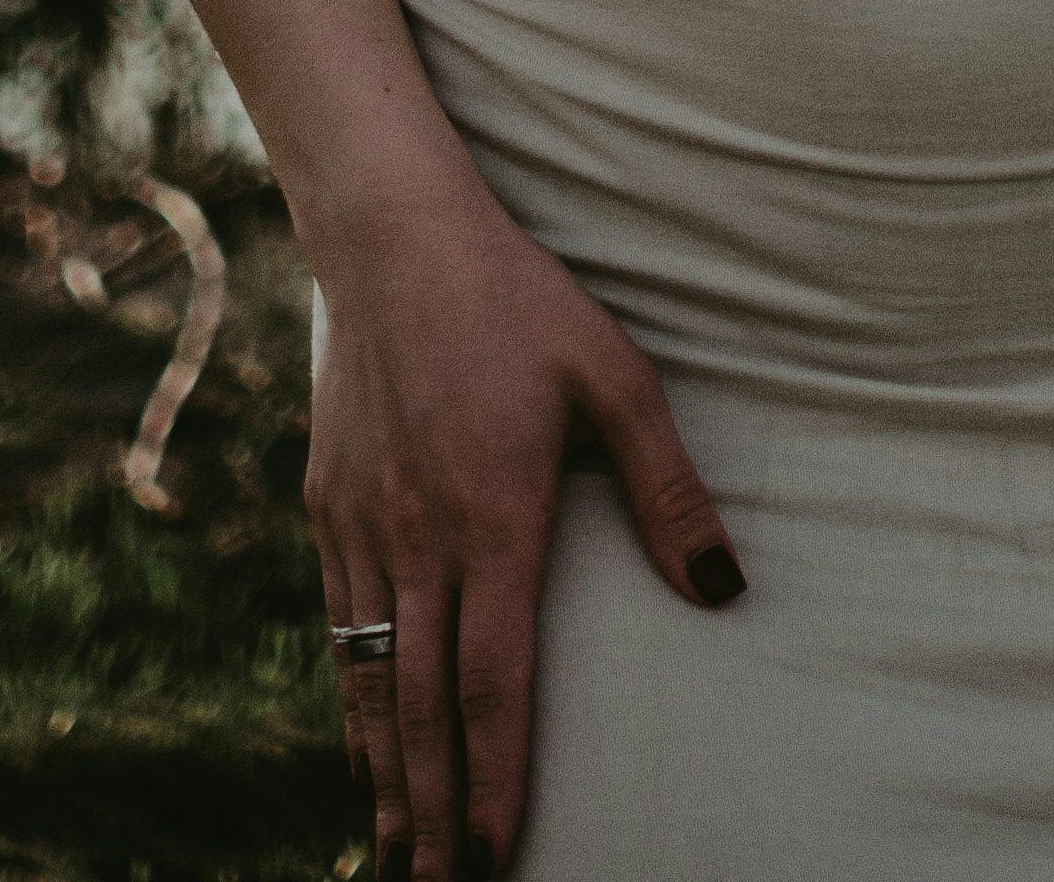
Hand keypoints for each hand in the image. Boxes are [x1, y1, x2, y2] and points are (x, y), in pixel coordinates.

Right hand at [306, 174, 745, 878]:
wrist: (390, 234)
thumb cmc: (517, 298)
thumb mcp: (613, 375)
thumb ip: (668, 487)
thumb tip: (725, 587)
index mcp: (495, 521)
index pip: (497, 687)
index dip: (497, 782)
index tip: (502, 858)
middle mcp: (420, 542)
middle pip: (424, 712)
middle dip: (432, 815)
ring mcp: (364, 528)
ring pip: (372, 682)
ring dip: (384, 777)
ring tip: (392, 855)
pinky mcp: (327, 505)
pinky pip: (339, 628)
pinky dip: (350, 700)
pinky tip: (361, 739)